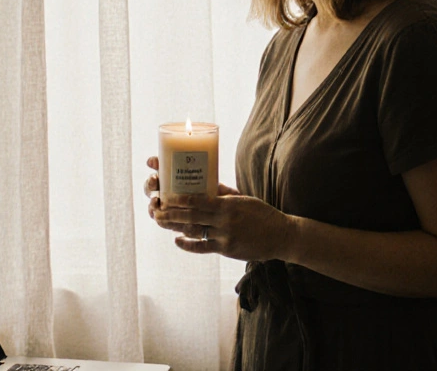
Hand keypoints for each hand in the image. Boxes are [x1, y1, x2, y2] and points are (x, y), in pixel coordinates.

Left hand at [146, 160, 292, 261]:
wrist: (280, 236)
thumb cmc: (262, 214)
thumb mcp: (244, 200)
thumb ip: (225, 194)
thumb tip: (208, 186)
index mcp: (229, 205)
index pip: (200, 201)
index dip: (181, 199)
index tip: (167, 196)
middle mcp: (224, 220)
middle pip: (192, 216)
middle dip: (171, 213)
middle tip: (156, 210)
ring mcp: (224, 236)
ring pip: (194, 231)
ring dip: (175, 227)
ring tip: (161, 222)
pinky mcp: (226, 250)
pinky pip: (202, 247)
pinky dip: (188, 244)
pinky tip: (177, 240)